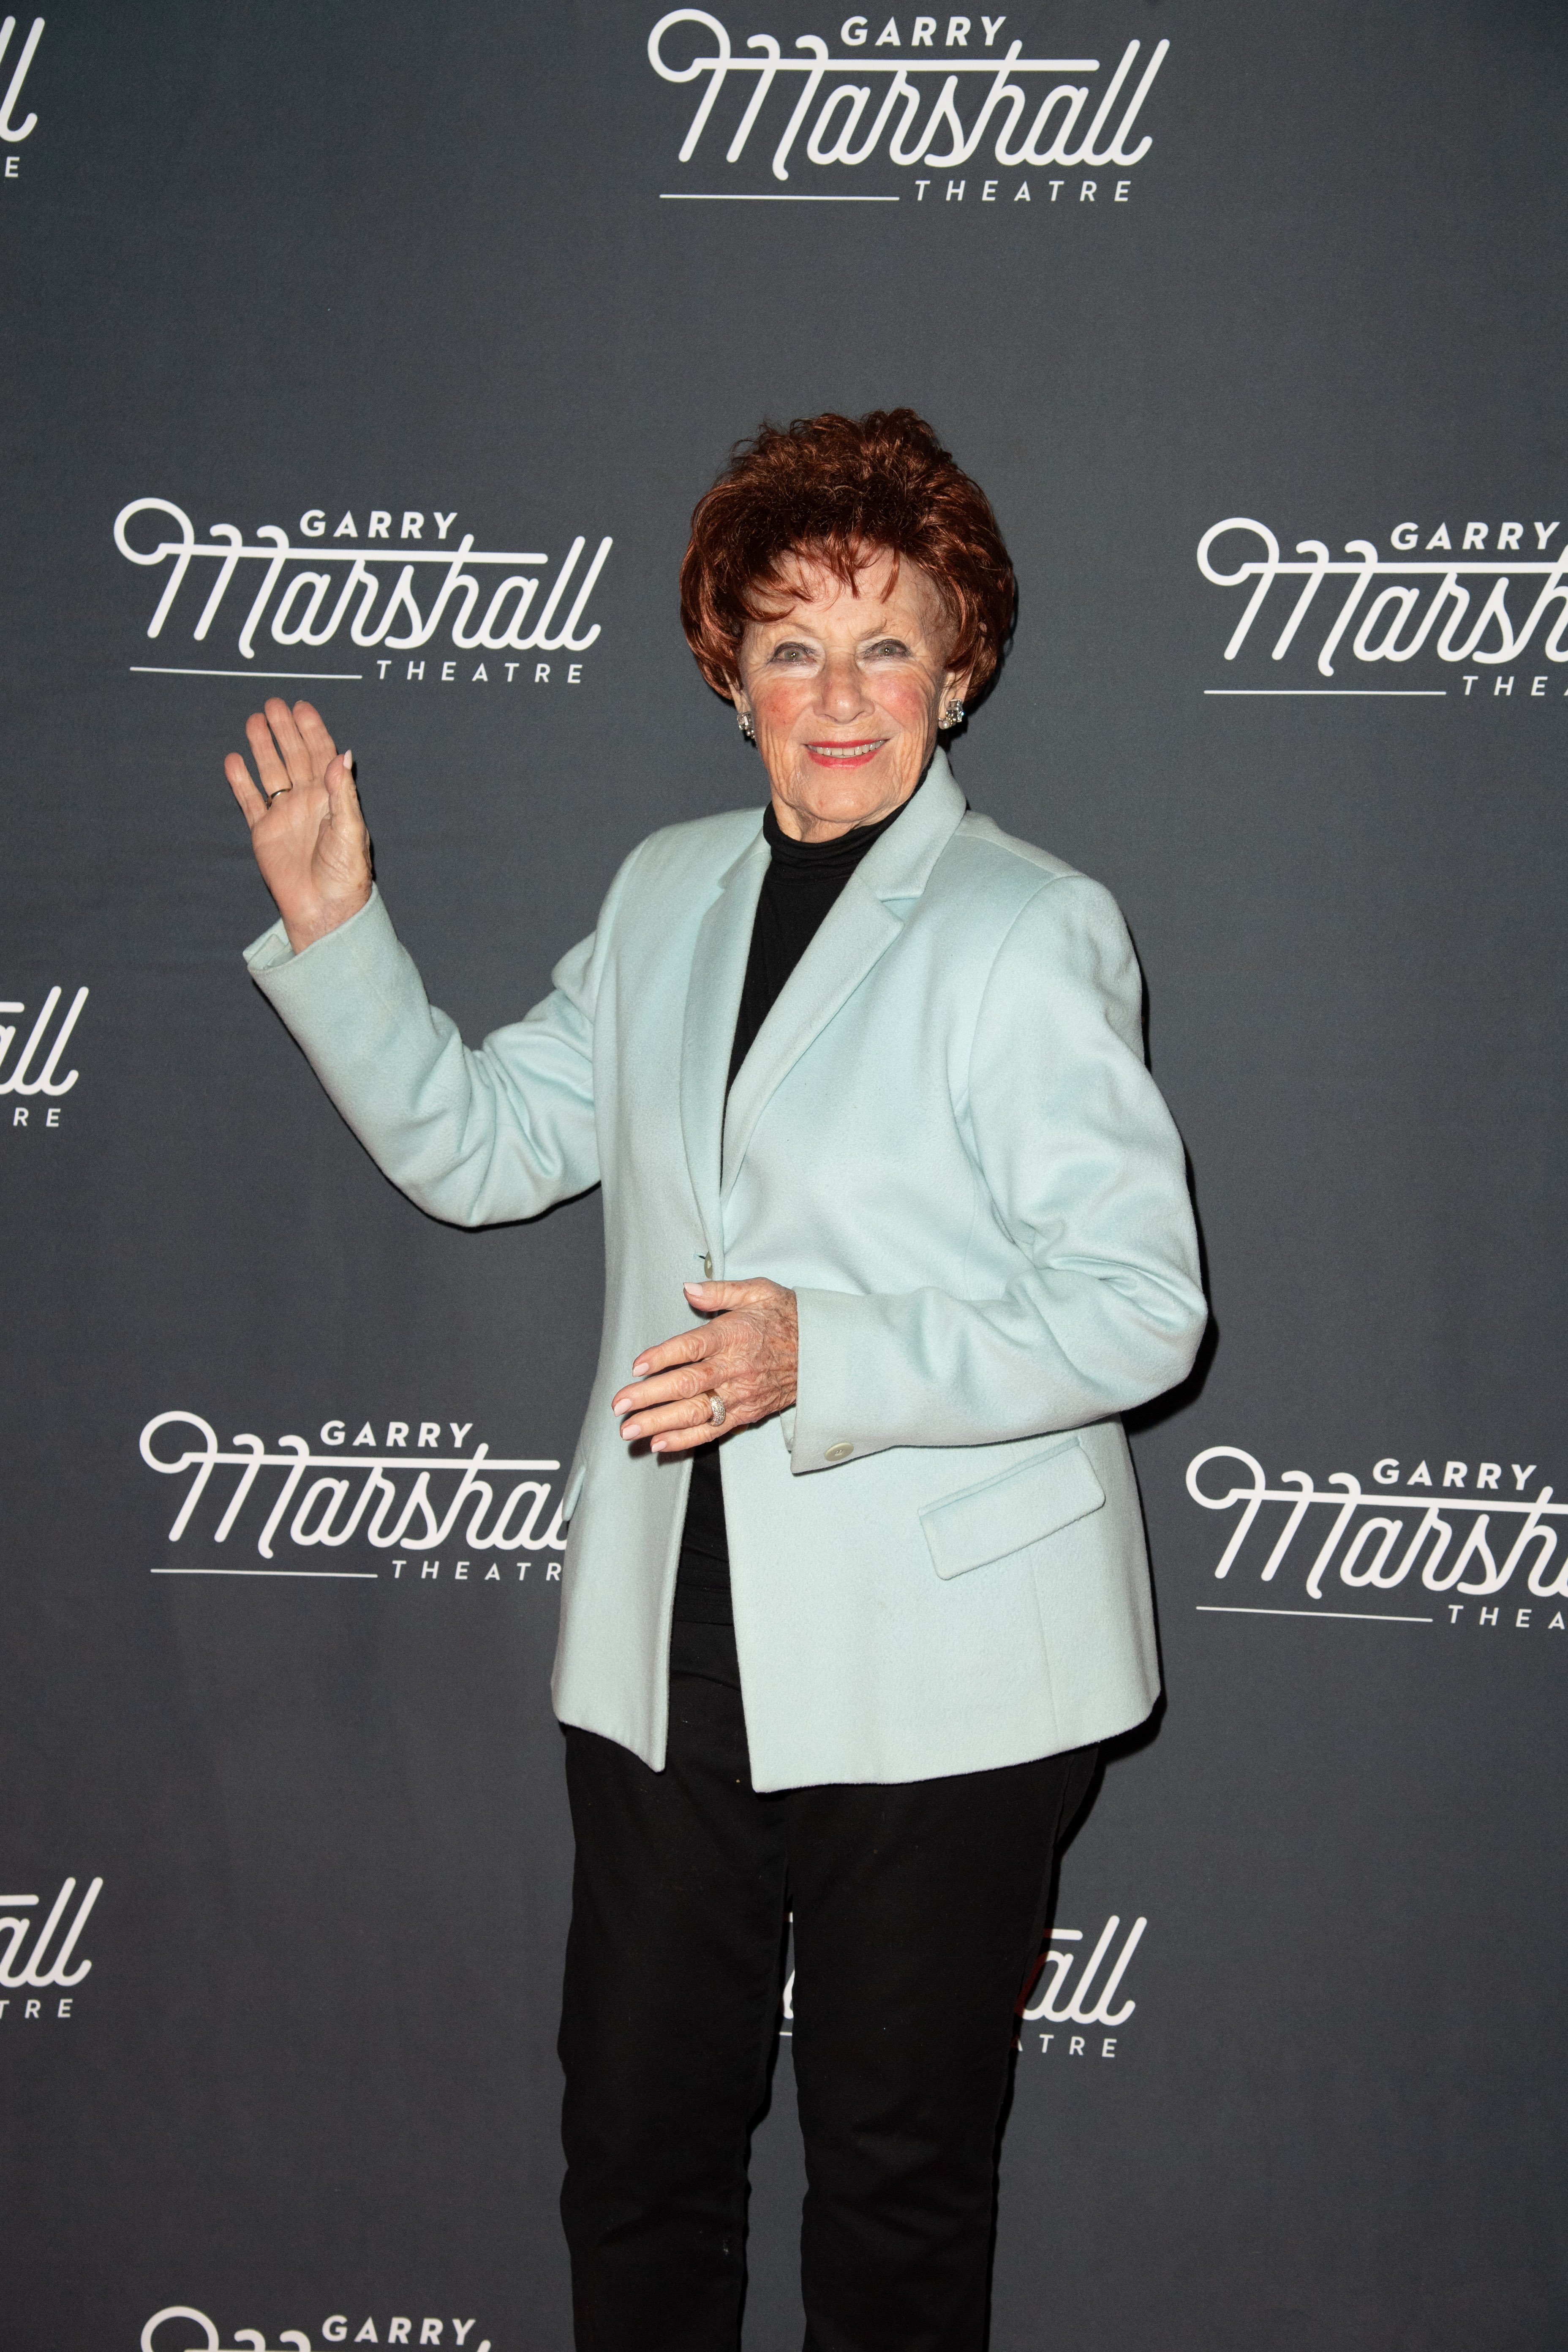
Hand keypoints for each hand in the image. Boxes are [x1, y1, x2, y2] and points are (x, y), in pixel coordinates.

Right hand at [225, 697, 371, 953]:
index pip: (321, 755)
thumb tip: (342, 754)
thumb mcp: (350, 830)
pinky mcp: (264, 833)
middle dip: (284, 730)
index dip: (312, 730)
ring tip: (253, 720)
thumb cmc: (345, 874)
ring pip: (271, 772)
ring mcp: (285, 815)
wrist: (324, 908)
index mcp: (331, 798)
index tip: (302, 707)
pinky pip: (250, 801)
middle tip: (273, 704)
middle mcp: (308, 802)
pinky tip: (234, 760)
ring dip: (263, 747)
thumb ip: (342, 792)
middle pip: (294, 756)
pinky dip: (241, 782)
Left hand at [612, 1278, 797, 1454]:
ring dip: (659, 1423)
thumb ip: (721, 1291)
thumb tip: (689, 1289)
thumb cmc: (787, 1318)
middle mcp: (736, 1368)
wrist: (823, 1351)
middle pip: (687, 1385)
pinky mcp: (746, 1414)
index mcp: (735, 1335)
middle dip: (649, 1397)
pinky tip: (659, 1443)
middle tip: (619, 1406)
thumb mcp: (759, 1292)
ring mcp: (741, 1395)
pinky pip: (712, 1430)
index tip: (637, 1366)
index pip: (693, 1347)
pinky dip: (685, 1439)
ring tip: (630, 1431)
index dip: (663, 1357)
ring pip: (695, 1413)